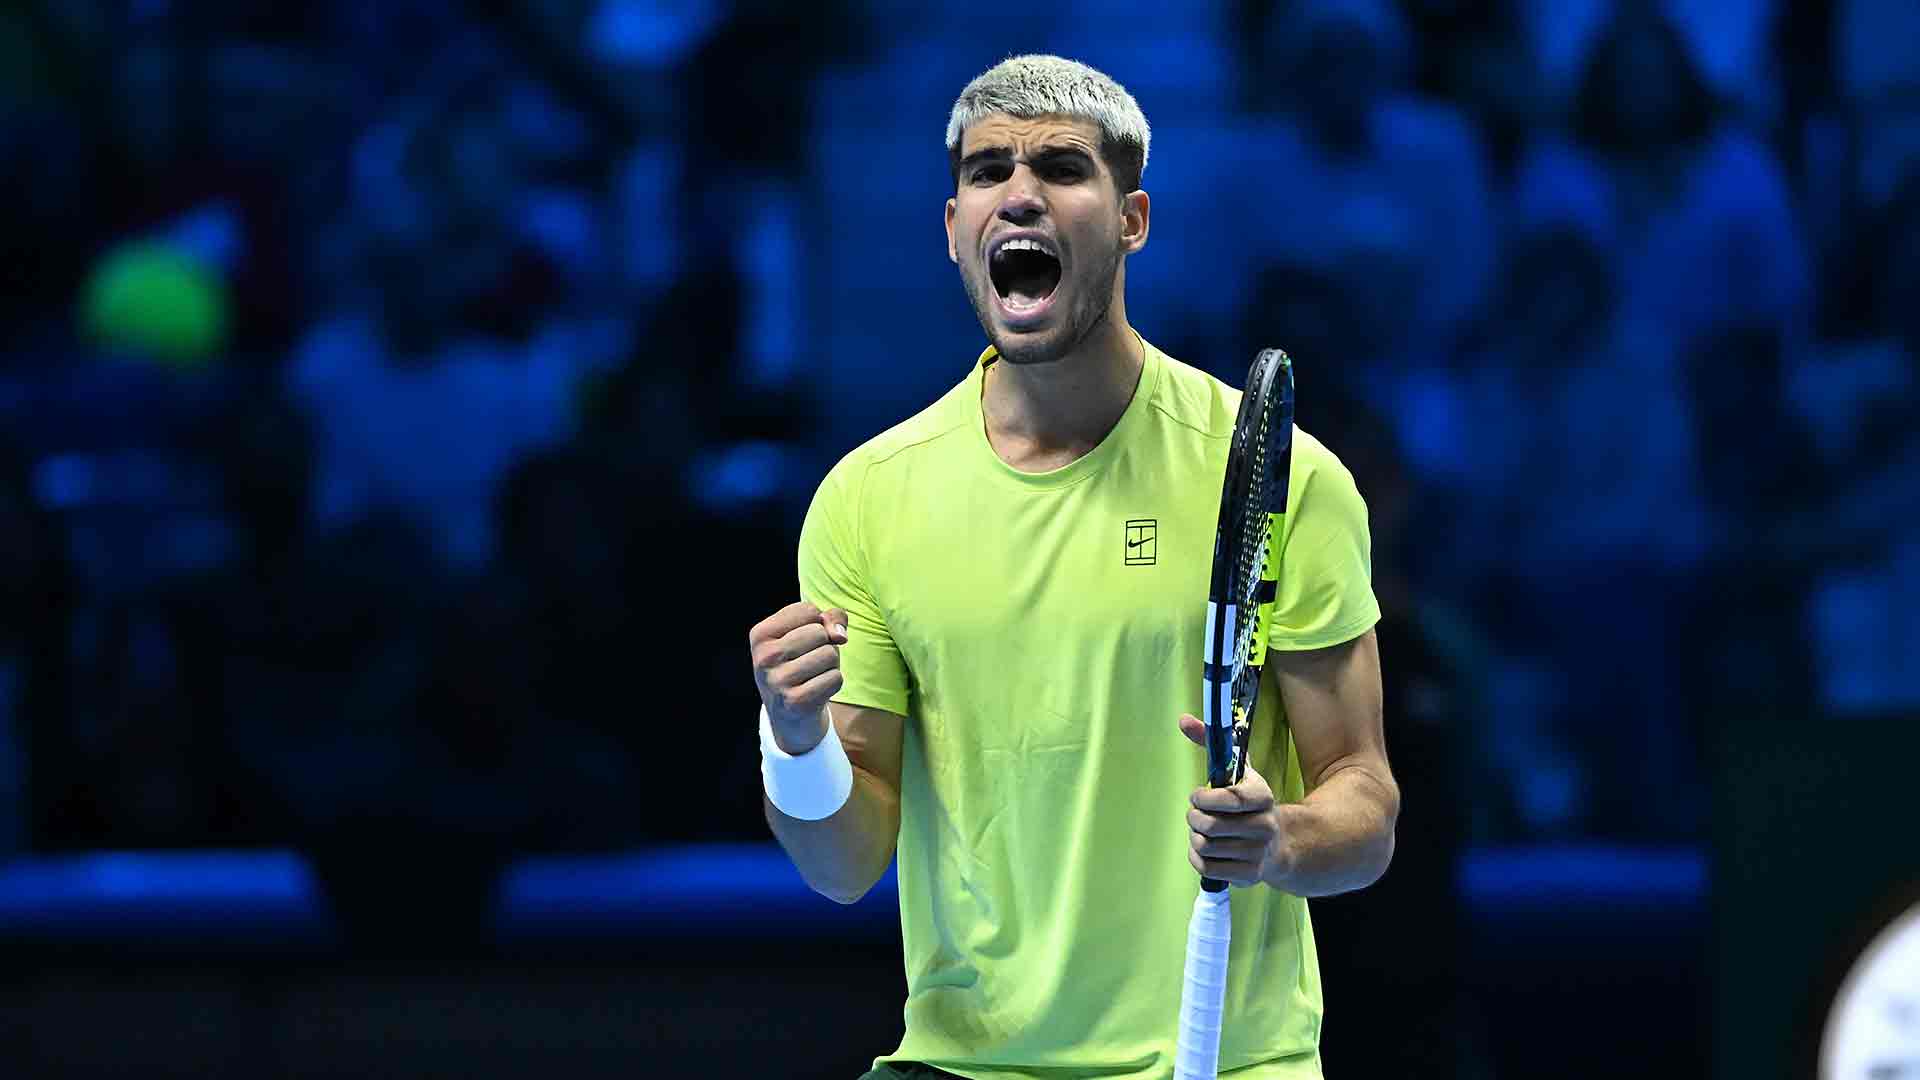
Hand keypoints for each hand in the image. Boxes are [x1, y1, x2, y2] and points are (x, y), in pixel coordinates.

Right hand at [749, 602, 848, 753]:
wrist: (788, 713)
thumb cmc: (801, 662)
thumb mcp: (806, 633)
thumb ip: (831, 618)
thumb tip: (840, 635)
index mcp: (760, 634)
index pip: (808, 610)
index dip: (817, 623)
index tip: (803, 639)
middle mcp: (764, 657)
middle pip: (819, 632)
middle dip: (825, 644)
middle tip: (810, 660)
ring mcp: (778, 681)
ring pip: (830, 654)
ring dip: (831, 664)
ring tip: (814, 674)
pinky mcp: (796, 702)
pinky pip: (835, 678)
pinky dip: (834, 682)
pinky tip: (817, 689)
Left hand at [1178, 713, 1288, 887]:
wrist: (1279, 845)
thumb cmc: (1248, 804)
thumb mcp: (1237, 770)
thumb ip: (1212, 742)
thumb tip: (1183, 720)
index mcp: (1262, 796)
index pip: (1229, 798)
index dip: (1204, 798)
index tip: (1198, 796)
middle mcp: (1265, 825)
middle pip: (1209, 825)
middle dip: (1193, 818)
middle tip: (1196, 815)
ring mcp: (1258, 852)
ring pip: (1204, 846)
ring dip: (1195, 837)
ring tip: (1203, 832)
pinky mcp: (1249, 875)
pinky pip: (1206, 867)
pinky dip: (1197, 857)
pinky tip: (1206, 849)